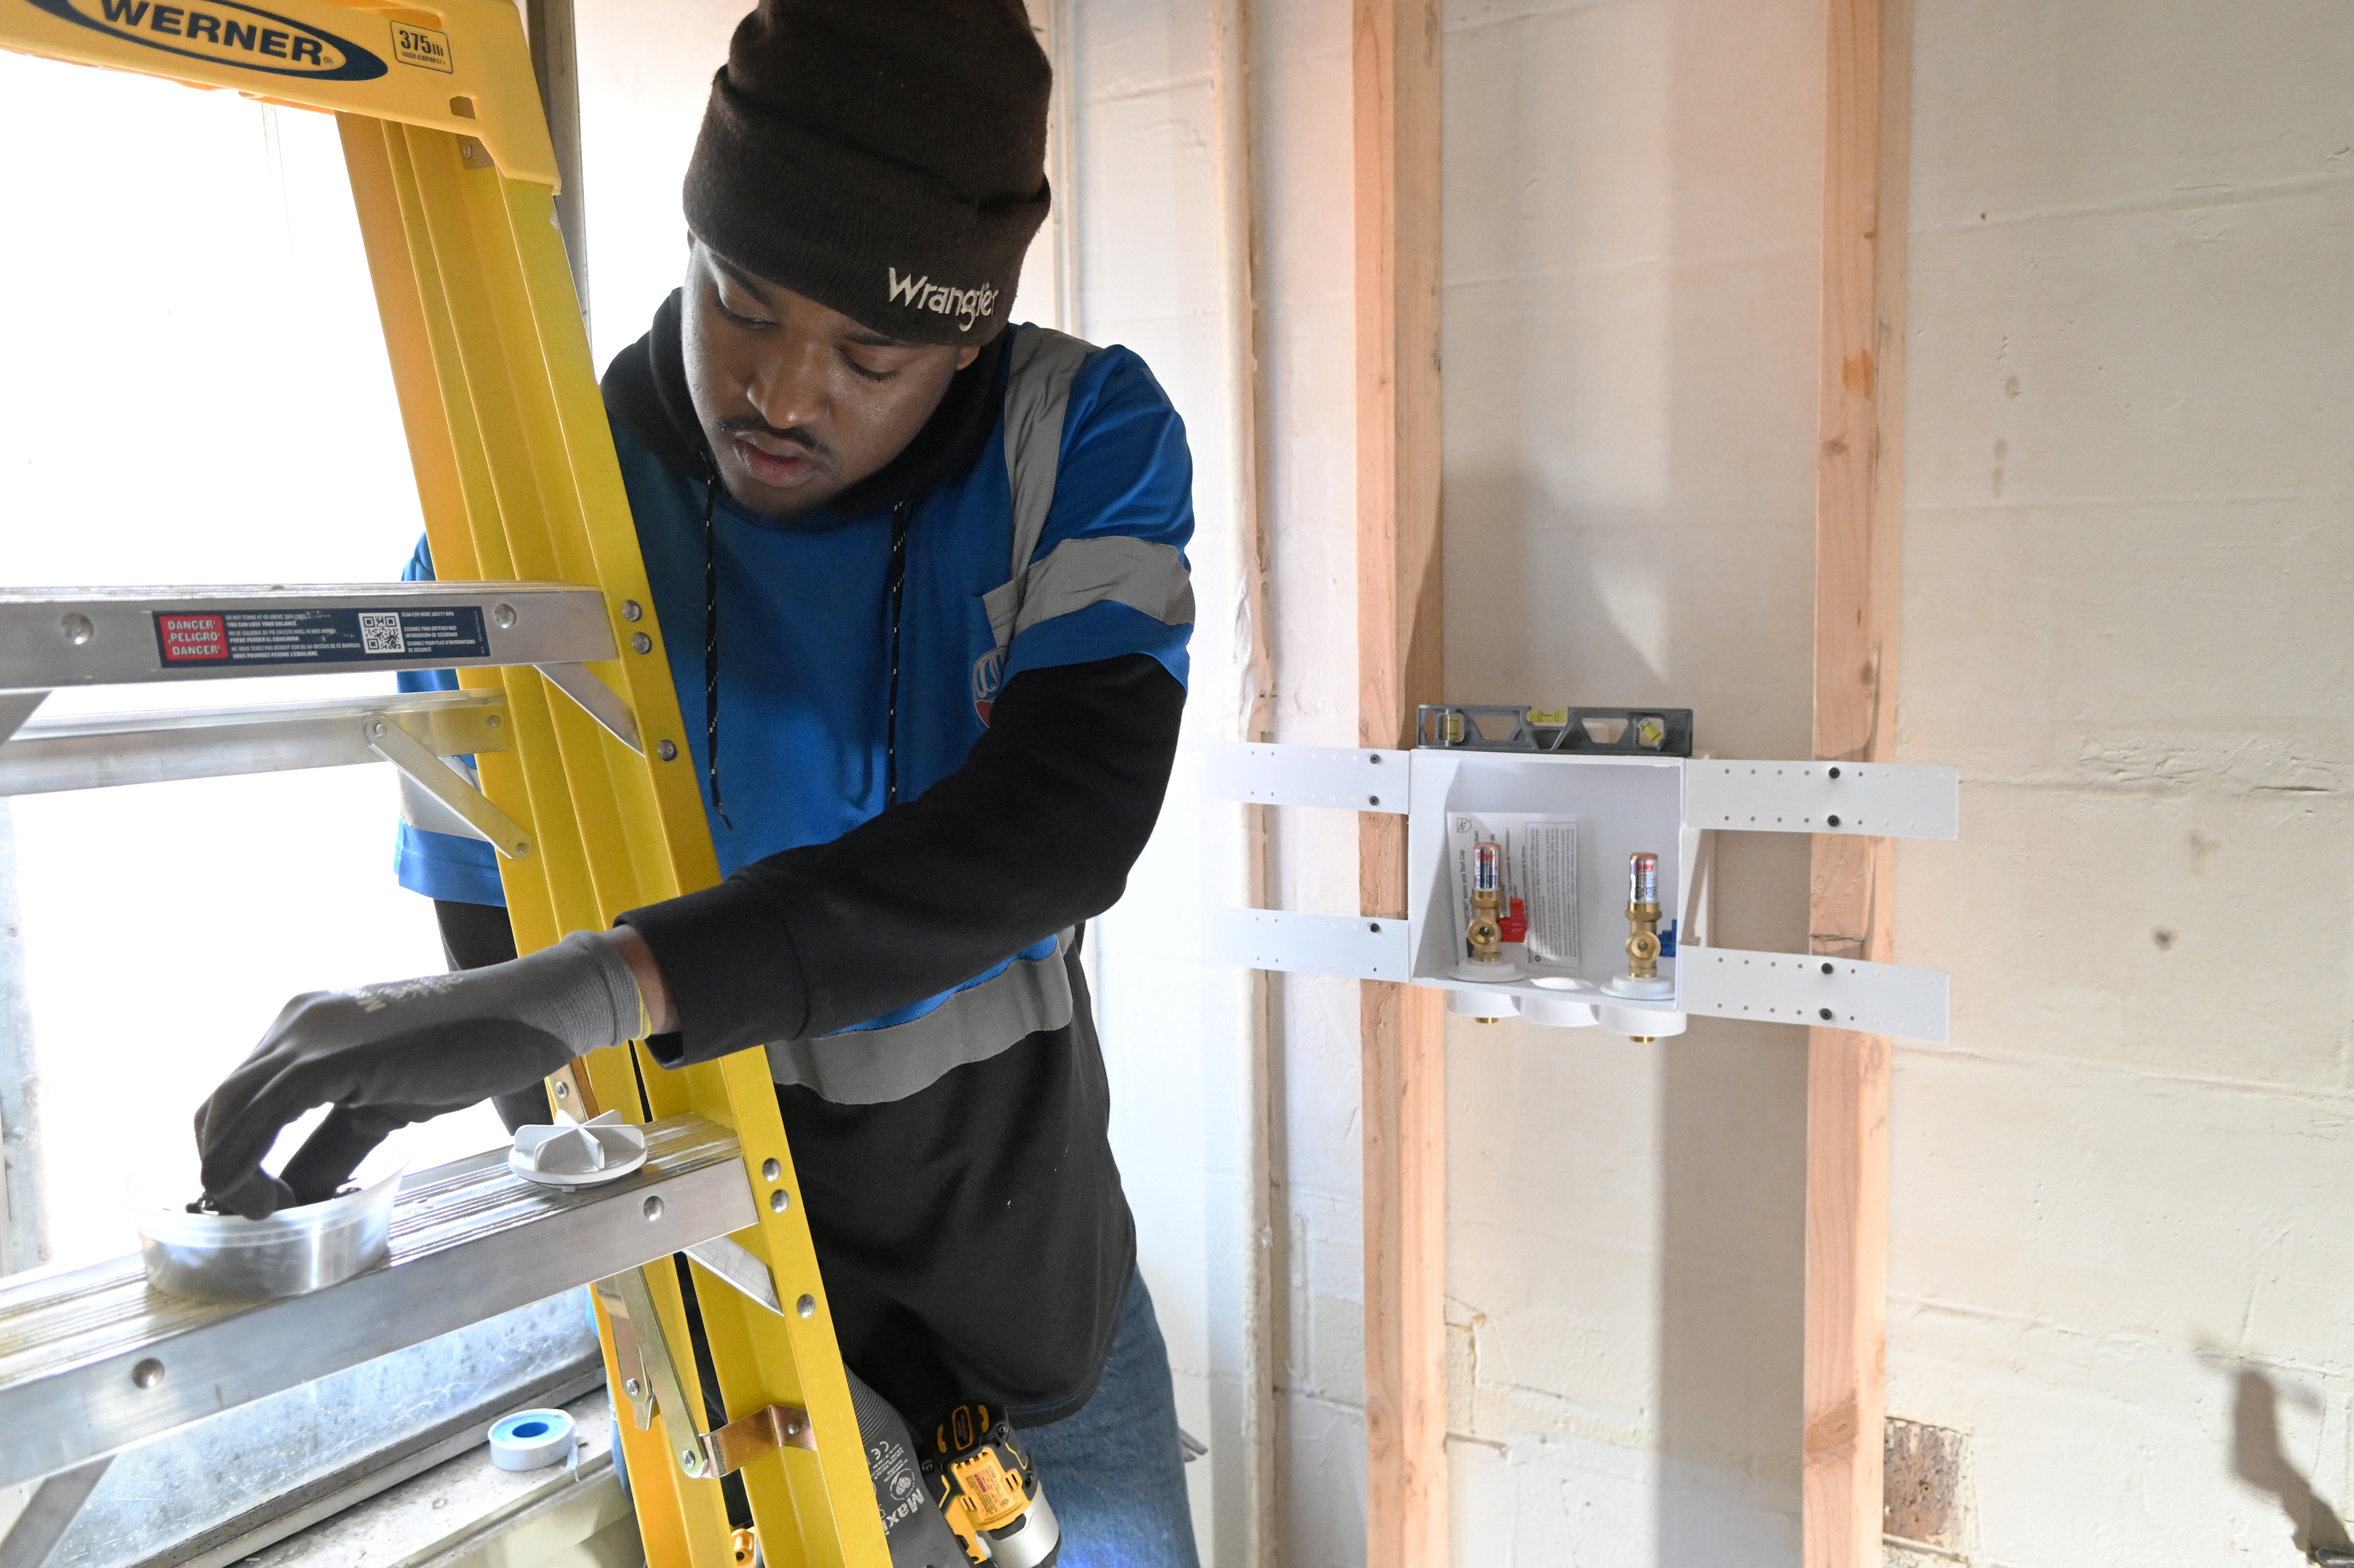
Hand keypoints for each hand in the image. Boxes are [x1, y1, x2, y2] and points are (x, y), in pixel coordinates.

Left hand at [194, 932, 642, 1218]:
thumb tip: (304, 1192)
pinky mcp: (330, 1057)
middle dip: (223, 1166)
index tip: (261, 1200)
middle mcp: (295, 1022)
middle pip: (220, 1105)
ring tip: (265, 1213)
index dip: (235, 1154)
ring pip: (227, 1111)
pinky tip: (275, 1199)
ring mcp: (308, 1035)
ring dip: (230, 1173)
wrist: (527, 1015)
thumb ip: (341, 1139)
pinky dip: (250, 1164)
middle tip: (256, 1213)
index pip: (241, 1097)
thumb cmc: (473, 1051)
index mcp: (307, 1025)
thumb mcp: (391, 1101)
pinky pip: (262, 1115)